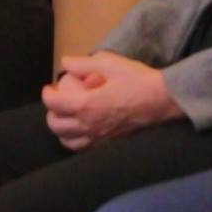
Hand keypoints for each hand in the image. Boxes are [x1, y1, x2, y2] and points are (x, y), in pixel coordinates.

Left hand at [41, 52, 181, 150]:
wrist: (164, 100)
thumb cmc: (137, 80)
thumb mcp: (108, 63)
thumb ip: (82, 63)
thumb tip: (64, 62)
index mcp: (86, 105)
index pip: (52, 104)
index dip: (47, 93)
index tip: (51, 87)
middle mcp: (89, 125)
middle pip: (55, 125)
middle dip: (52, 111)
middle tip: (59, 100)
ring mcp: (100, 138)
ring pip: (67, 141)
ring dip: (62, 129)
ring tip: (68, 116)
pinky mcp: (110, 144)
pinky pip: (84, 148)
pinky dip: (76, 140)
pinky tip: (83, 128)